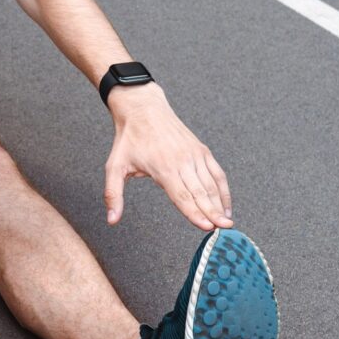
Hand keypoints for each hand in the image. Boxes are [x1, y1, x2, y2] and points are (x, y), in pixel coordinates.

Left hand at [103, 84, 232, 230]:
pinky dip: (224, 189)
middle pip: (200, 193)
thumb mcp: (114, 166)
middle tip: (223, 230)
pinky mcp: (201, 150)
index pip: (182, 195)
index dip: (194, 213)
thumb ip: (113, 195)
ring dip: (221, 204)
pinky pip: (217, 172)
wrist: (143, 108)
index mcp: (163, 167)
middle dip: (213, 213)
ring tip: (227, 222)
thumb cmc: (129, 139)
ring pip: (211, 184)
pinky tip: (226, 205)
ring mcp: (194, 154)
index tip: (206, 227)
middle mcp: (182, 161)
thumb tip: (111, 220)